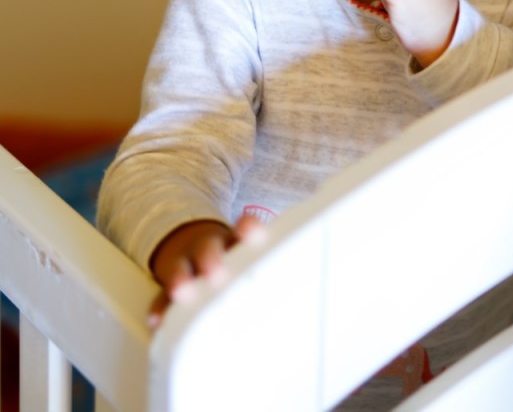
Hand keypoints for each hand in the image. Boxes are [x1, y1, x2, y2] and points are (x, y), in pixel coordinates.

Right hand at [147, 214, 265, 326]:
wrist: (191, 240)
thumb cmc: (235, 255)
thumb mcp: (252, 251)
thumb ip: (275, 260)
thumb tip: (320, 276)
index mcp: (235, 239)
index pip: (243, 227)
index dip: (248, 229)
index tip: (256, 234)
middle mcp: (211, 247)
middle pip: (210, 247)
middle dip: (213, 259)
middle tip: (217, 273)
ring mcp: (187, 263)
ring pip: (181, 268)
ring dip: (182, 280)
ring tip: (183, 293)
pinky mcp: (169, 283)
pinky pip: (160, 294)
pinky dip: (160, 306)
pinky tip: (158, 319)